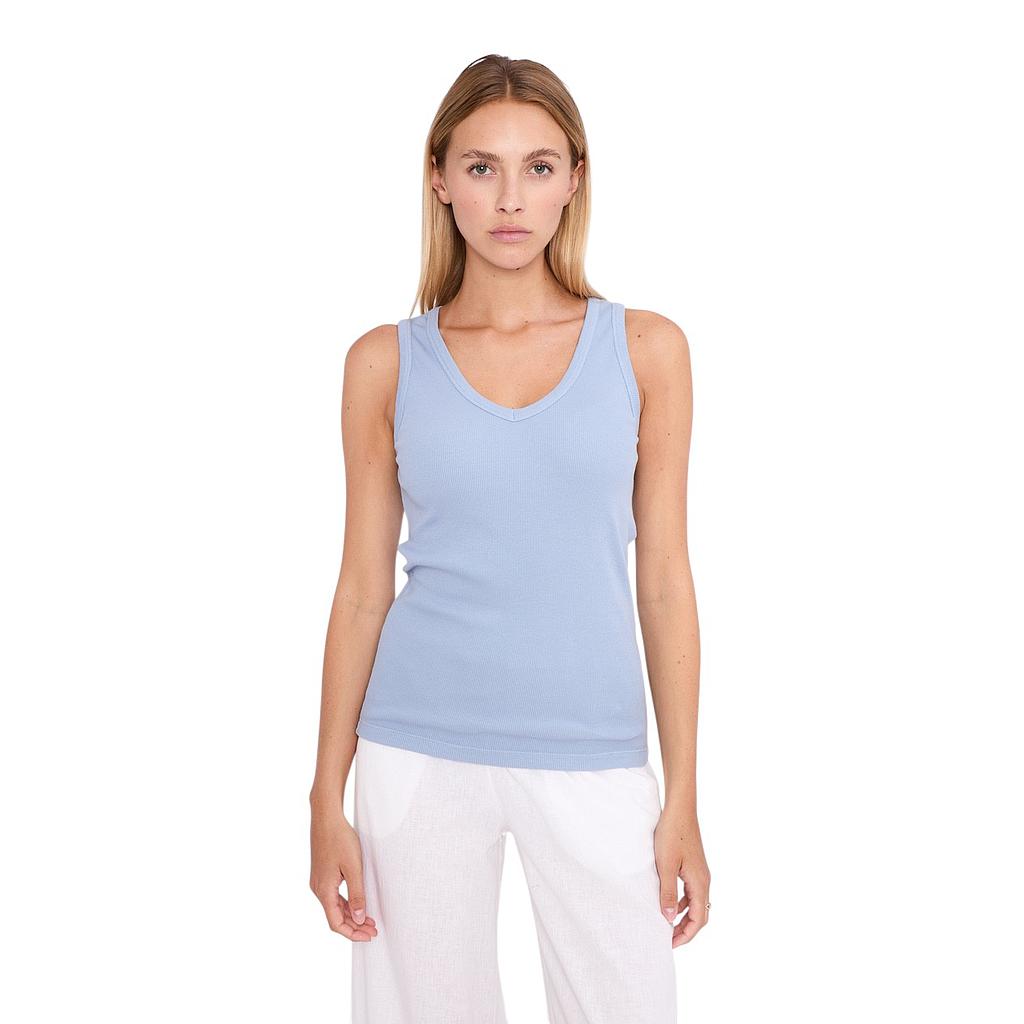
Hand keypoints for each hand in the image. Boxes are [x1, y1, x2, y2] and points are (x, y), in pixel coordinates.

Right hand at [309, 803, 377, 940]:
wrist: (326, 817)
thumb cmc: (340, 839)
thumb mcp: (353, 867)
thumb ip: (357, 894)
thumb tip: (360, 918)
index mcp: (324, 891)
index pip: (336, 923)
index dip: (352, 933)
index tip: (369, 936)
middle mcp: (318, 889)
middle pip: (335, 917)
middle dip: (355, 926)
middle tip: (374, 930)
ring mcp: (319, 881)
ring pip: (335, 907)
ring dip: (351, 915)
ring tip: (370, 920)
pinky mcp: (322, 874)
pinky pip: (334, 896)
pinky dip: (346, 903)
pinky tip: (358, 904)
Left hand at [654, 808, 710, 947]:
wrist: (680, 808)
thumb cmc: (671, 834)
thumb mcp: (665, 865)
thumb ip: (667, 893)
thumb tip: (668, 919)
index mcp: (700, 883)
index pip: (698, 920)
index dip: (685, 935)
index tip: (669, 944)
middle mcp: (704, 880)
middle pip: (699, 915)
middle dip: (685, 930)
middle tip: (668, 940)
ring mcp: (700, 873)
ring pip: (695, 903)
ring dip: (683, 917)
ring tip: (666, 925)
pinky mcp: (693, 865)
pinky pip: (691, 891)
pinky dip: (682, 902)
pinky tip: (668, 902)